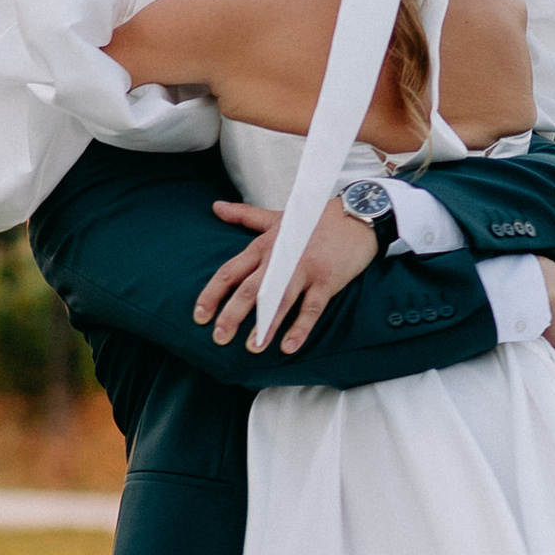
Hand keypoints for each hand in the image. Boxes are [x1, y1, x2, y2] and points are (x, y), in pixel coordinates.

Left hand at [194, 200, 377, 351]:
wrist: (355, 215)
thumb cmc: (314, 220)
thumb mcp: (276, 218)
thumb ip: (244, 216)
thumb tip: (216, 207)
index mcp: (264, 246)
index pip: (230, 272)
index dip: (212, 294)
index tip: (199, 317)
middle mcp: (280, 258)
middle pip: (249, 289)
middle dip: (232, 314)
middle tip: (219, 338)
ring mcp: (303, 269)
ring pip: (279, 300)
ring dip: (265, 324)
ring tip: (252, 348)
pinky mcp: (326, 280)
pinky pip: (311, 308)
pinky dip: (300, 327)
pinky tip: (289, 346)